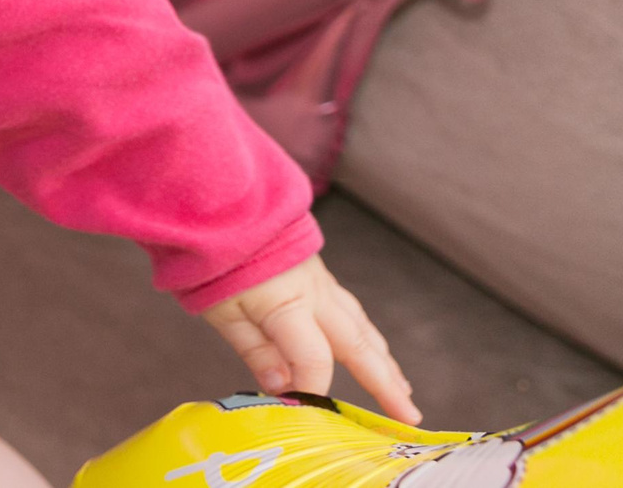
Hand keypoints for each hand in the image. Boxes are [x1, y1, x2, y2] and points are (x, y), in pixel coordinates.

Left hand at [202, 254, 418, 423]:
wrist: (220, 204)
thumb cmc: (212, 258)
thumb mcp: (222, 311)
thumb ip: (255, 351)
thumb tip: (284, 390)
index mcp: (288, 304)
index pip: (314, 360)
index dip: (312, 389)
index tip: (304, 413)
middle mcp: (315, 294)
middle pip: (357, 346)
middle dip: (386, 384)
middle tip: (409, 417)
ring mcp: (320, 282)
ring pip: (361, 327)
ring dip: (384, 360)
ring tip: (401, 389)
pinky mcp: (317, 273)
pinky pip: (350, 310)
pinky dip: (367, 334)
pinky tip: (371, 348)